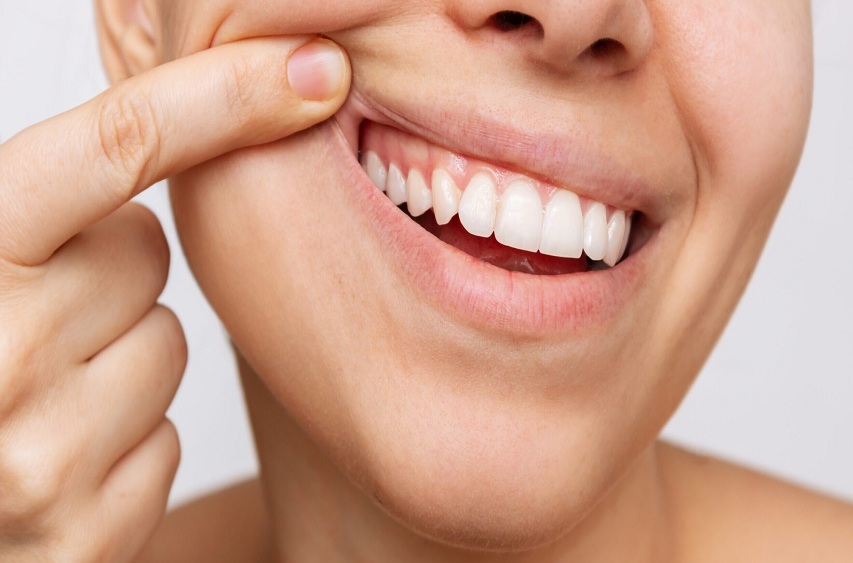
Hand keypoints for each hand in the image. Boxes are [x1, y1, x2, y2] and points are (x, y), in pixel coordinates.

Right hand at [0, 36, 349, 561]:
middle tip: (46, 311)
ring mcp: (36, 457)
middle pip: (144, 253)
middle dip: (110, 271)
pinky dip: (128, 438)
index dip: (219, 94)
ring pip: (165, 347)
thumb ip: (55, 195)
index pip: (114, 145)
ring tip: (49, 386)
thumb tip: (209, 103)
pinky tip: (69, 449)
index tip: (311, 67)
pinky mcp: (82, 533)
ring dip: (121, 356)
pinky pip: (164, 441)